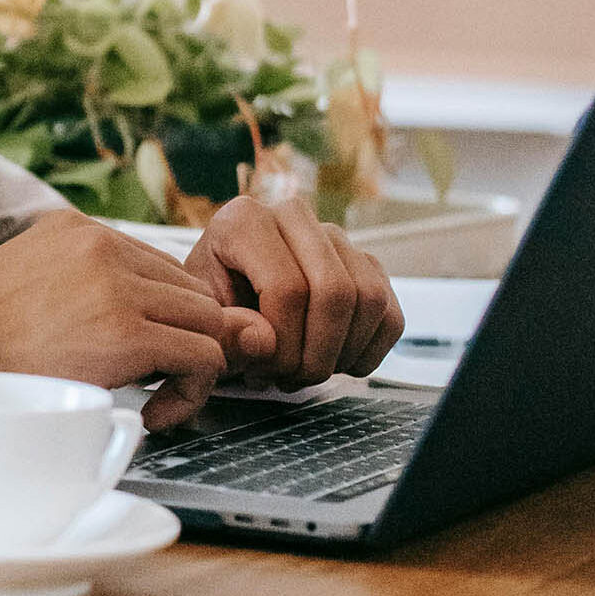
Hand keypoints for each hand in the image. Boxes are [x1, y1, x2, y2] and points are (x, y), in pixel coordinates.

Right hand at [0, 208, 277, 429]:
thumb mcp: (28, 286)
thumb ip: (82, 289)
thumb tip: (138, 319)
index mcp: (77, 230)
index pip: (161, 268)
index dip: (165, 318)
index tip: (148, 357)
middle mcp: (102, 246)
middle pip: (193, 292)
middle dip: (188, 339)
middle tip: (158, 382)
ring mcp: (116, 285)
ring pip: (209, 322)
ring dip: (194, 366)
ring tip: (157, 399)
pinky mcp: (127, 331)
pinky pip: (203, 356)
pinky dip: (193, 390)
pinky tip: (155, 412)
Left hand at [183, 195, 403, 387]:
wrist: (227, 300)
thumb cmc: (214, 311)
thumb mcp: (204, 324)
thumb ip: (226, 335)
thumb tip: (265, 342)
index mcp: (244, 221)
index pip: (288, 288)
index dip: (283, 346)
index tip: (263, 373)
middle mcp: (293, 216)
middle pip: (335, 292)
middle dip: (317, 355)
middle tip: (290, 379)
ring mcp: (334, 237)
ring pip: (369, 299)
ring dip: (343, 354)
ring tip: (306, 372)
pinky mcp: (364, 263)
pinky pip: (389, 311)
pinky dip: (370, 350)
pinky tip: (335, 363)